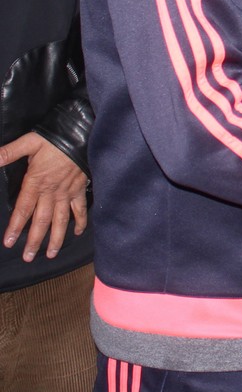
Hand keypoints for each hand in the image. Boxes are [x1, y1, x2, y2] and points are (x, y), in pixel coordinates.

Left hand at [1, 132, 88, 260]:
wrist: (82, 134)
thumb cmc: (54, 139)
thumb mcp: (29, 142)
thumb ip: (8, 153)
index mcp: (36, 182)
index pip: (23, 209)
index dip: (16, 226)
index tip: (9, 242)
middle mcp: (51, 192)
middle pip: (42, 220)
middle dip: (34, 240)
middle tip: (28, 257)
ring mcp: (67, 192)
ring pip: (61, 219)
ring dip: (56, 238)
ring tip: (51, 253)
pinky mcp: (80, 189)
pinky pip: (80, 208)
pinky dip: (80, 221)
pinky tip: (78, 232)